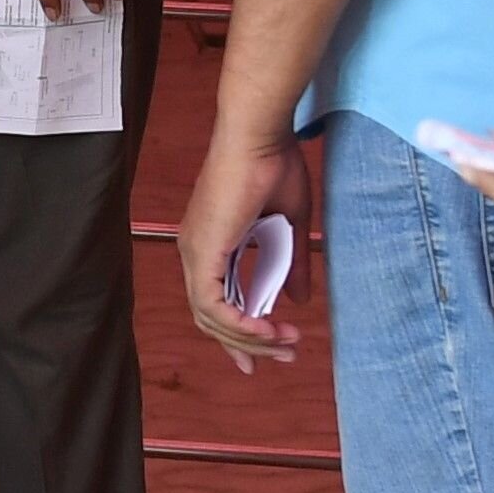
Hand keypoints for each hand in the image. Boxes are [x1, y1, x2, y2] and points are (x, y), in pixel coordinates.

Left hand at [177, 126, 311, 366]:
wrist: (261, 136)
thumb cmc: (274, 166)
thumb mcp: (289, 227)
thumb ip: (291, 266)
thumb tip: (298, 302)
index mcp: (210, 243)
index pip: (215, 303)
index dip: (238, 334)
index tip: (265, 355)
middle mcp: (195, 251)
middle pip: (212, 318)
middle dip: (250, 345)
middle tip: (286, 356)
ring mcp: (195, 251)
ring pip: (212, 318)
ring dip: (252, 337)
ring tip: (287, 343)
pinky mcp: (203, 250)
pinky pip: (214, 305)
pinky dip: (240, 324)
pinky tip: (267, 331)